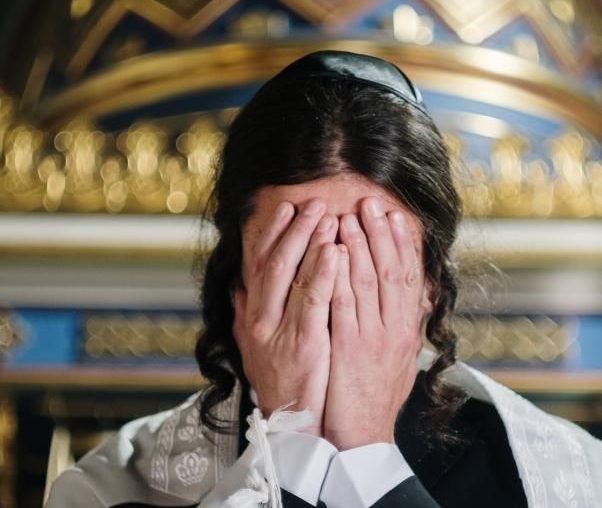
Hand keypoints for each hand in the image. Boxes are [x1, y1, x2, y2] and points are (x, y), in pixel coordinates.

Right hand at [233, 198, 338, 435]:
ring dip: (311, 243)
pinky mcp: (304, 344)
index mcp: (252, 316)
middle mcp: (260, 319)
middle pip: (275, 263)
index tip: (286, 209)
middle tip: (314, 203)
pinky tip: (336, 252)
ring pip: (292, 276)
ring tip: (328, 217)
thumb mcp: (252, 347)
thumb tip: (239, 285)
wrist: (290, 425)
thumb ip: (245, 314)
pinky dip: (323, 273)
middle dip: (295, 230)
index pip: (259, 264)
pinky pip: (314, 301)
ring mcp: (280, 331)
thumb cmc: (279, 381)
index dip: (271, 234)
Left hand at [324, 197, 429, 449]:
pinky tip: (333, 253)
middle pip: (391, 271)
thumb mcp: (400, 359)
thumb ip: (405, 326)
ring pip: (369, 282)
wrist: (364, 437)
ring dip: (359, 246)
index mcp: (408, 329)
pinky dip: (340, 276)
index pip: (409, 277)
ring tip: (350, 216)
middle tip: (371, 204)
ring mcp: (373, 338)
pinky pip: (344, 304)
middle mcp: (396, 329)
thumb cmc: (378, 396)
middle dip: (381, 235)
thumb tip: (414, 300)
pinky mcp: (349, 348)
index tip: (395, 217)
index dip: (403, 244)